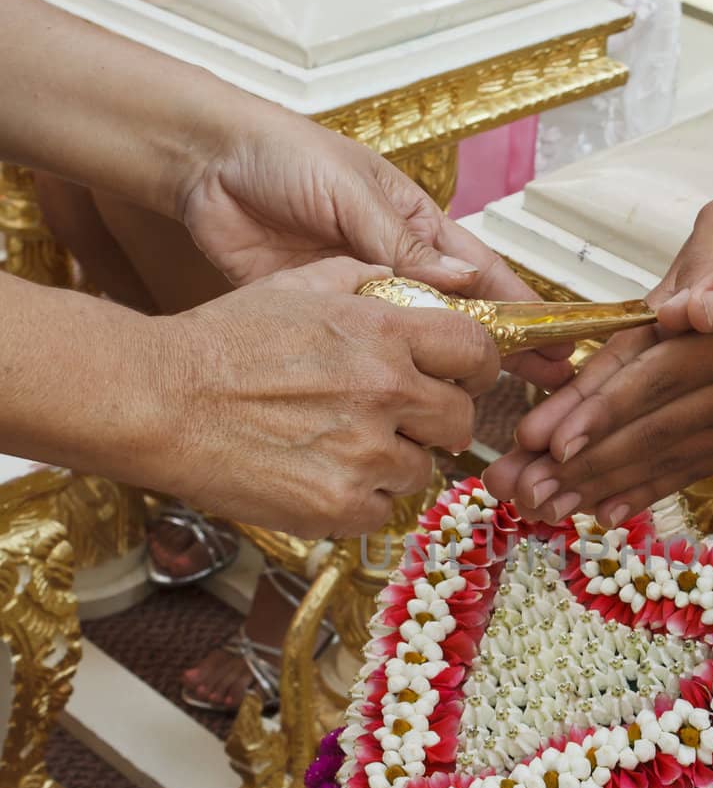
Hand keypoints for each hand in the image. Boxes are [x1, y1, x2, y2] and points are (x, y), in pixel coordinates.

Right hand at [149, 257, 500, 536]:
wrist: (159, 399)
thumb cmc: (221, 340)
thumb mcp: (294, 286)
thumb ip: (358, 279)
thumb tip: (397, 276)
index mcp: (384, 334)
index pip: (477, 353)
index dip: (477, 369)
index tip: (465, 379)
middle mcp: (386, 393)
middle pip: (460, 421)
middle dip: (439, 422)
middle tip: (406, 423)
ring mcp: (365, 454)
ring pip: (421, 471)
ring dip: (395, 464)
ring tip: (345, 448)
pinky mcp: (337, 505)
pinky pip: (381, 511)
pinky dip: (360, 501)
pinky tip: (323, 478)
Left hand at [178, 114, 570, 387]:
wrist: (204, 166)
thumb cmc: (284, 157)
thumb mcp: (351, 193)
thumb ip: (402, 242)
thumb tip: (465, 280)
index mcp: (418, 229)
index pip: (486, 278)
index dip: (524, 316)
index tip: (556, 350)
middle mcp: (399, 270)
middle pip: (460, 325)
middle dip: (497, 361)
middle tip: (536, 400)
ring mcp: (361, 304)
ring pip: (414, 352)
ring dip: (441, 383)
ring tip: (472, 422)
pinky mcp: (321, 326)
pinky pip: (360, 361)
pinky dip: (382, 386)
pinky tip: (400, 416)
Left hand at [485, 225, 712, 525]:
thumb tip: (696, 310)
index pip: (656, 370)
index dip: (602, 405)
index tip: (551, 435)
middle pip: (645, 425)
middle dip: (578, 458)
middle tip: (520, 484)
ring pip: (660, 456)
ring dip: (598, 483)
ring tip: (542, 505)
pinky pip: (690, 470)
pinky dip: (645, 492)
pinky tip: (601, 514)